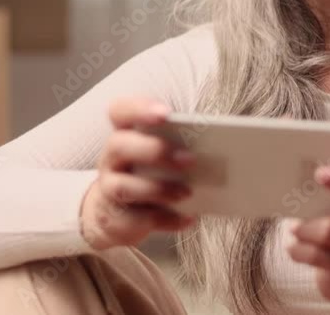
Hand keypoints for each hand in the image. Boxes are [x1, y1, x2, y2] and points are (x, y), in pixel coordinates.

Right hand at [79, 98, 196, 249]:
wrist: (116, 213)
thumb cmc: (149, 174)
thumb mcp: (161, 155)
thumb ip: (180, 145)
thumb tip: (220, 148)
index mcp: (126, 134)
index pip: (120, 112)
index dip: (139, 109)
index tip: (166, 114)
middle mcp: (111, 158)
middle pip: (120, 145)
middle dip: (155, 151)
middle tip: (190, 160)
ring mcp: (109, 189)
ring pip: (124, 187)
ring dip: (159, 190)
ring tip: (188, 193)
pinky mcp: (115, 219)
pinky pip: (137, 220)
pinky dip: (166, 220)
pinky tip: (188, 218)